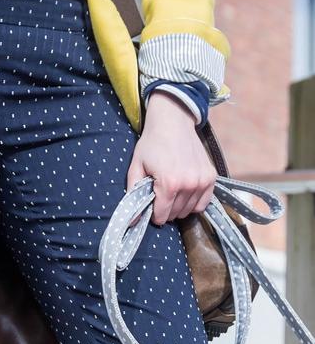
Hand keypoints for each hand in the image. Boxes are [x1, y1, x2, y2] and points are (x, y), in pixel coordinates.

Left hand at [127, 93, 215, 224]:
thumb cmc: (152, 144)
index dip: (153, 213)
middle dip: (166, 209)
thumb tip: (132, 221)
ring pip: (189, 210)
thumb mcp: (136, 167)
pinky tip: (185, 194)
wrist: (173, 122)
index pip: (162, 216)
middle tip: (160, 193)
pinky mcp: (211, 177)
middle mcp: (189, 184)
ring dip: (179, 206)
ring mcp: (202, 181)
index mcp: (170, 184)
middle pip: (175, 214)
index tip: (151, 203)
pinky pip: (204, 202)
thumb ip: (133, 194)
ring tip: (172, 191)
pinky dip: (194, 202)